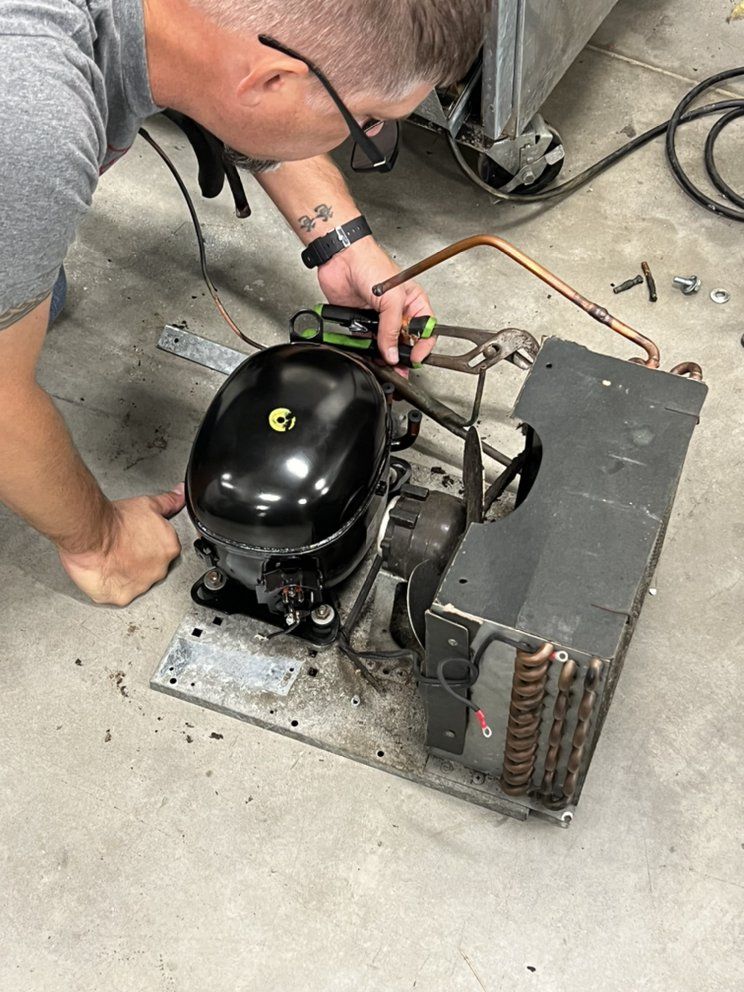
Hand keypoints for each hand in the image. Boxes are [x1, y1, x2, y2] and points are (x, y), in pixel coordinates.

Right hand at [58, 484, 184, 605]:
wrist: (90, 533)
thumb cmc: (115, 520)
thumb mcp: (148, 505)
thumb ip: (168, 502)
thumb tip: (180, 495)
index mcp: (170, 548)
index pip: (165, 549)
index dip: (149, 544)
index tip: (137, 539)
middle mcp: (160, 570)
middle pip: (153, 567)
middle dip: (140, 560)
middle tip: (124, 548)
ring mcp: (142, 586)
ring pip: (138, 582)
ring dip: (127, 573)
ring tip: (112, 559)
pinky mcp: (123, 597)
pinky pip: (120, 595)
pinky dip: (113, 587)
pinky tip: (106, 573)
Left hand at [316, 238, 435, 367]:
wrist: (341, 259)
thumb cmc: (370, 264)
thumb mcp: (392, 298)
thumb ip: (392, 328)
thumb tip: (393, 352)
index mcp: (413, 302)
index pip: (426, 330)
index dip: (423, 346)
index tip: (415, 358)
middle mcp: (398, 312)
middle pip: (405, 341)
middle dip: (403, 356)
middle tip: (400, 369)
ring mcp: (379, 318)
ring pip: (386, 345)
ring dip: (385, 357)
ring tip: (386, 367)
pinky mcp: (361, 322)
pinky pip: (367, 343)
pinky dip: (368, 352)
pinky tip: (370, 357)